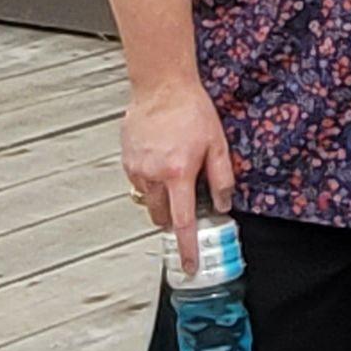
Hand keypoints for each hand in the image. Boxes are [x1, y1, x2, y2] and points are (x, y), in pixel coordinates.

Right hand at [119, 74, 235, 269]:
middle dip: (174, 219)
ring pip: (148, 202)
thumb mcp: (217, 144)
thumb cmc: (190, 109)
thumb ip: (222, 178)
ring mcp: (136, 168)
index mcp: (178, 173)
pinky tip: (161, 162)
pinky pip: (139, 184)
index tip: (188, 265)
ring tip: (174, 175)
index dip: (187, 248)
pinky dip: (150, 183)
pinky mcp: (127, 160)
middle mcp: (154, 175)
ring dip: (161, 200)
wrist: (161, 86)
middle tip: (186, 204)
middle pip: (161, 217)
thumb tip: (223, 204)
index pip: (183, 223)